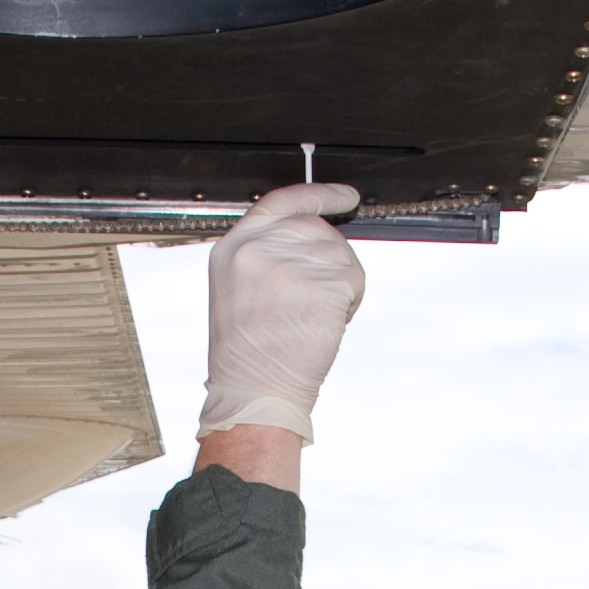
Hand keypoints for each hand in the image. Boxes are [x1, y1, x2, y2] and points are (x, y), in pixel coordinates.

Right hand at [199, 181, 363, 442]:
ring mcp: (290, 266)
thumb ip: (265, 252)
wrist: (254, 392)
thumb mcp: (237, 287)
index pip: (281, 201)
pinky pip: (355, 279)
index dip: (319, 195)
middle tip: (320, 294)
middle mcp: (258, 249)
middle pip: (316, 228)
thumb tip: (310, 236)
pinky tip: (326, 323)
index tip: (345, 196)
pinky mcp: (321, 286)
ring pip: (340, 254)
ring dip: (341, 284)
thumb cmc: (248, 352)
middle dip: (330, 257)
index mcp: (233, 248)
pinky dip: (351, 302)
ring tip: (312, 316)